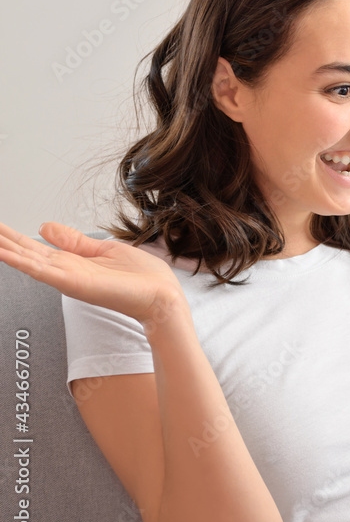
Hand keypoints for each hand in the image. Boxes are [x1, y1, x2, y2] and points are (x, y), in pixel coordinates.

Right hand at [0, 221, 184, 328]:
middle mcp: (64, 270)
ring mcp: (67, 277)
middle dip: (3, 241)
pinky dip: (20, 261)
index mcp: (72, 261)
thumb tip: (45, 226)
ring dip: (5, 250)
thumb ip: (73, 240)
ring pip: (26, 260)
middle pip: (24, 252)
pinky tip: (4, 253)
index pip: (33, 247)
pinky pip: (42, 271)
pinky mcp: (74, 283)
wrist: (161, 296)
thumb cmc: (140, 277)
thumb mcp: (102, 249)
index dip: (11, 237)